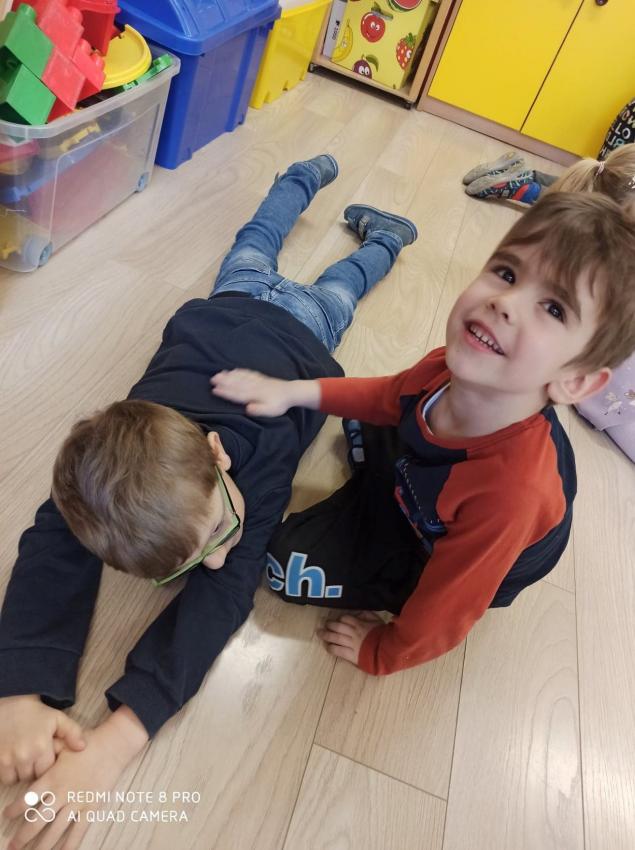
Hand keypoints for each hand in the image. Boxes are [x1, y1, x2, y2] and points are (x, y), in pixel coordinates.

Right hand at [0, 696, 85, 785]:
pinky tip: (12, 759)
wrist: (7, 706)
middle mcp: (24, 756)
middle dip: (34, 770)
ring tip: (23, 757)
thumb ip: (72, 732)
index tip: (45, 757)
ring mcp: (7, 760)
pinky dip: (8, 772)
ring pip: (17, 779)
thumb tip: (82, 747)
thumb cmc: (34, 713)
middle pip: (32, 777)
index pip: (47, 771)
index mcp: (41, 746)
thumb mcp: (57, 718)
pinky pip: (4, 778)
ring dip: (20, 772)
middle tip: (34, 756)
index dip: (47, 766)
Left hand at [3, 707, 147, 849]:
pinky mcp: (91, 806)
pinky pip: (79, 829)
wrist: (112, 745)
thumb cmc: (87, 743)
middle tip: (13, 847)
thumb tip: (32, 761)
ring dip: (42, 844)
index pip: (28, 798)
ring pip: (56, 829)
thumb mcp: (63, 745)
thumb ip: (47, 755)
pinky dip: (70, 843)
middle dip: (23, 836)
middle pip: (38, 820)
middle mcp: (62, 792)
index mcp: (52, 777)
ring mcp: (77, 801)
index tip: (7, 815)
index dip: (16, 809)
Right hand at [210, 369, 294, 416]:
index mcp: (253, 395)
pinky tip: (234, 370)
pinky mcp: (260, 378)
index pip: (237, 394)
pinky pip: (247, 373)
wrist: (291, 392)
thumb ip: (258, 409)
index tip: (214, 390)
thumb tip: (247, 409)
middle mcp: (253, 386)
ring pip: (240, 377)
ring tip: (220, 374)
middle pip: (236, 383)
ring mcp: (256, 381)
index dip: (225, 392)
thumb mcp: (270, 410)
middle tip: (212, 379)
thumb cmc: (279, 404)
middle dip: (224, 381)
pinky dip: (240, 371)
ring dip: (229, 376)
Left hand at [317, 612, 383, 665]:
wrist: (388, 650)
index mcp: (359, 624)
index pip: (346, 618)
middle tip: (324, 624)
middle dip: (329, 625)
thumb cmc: (384, 635)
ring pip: (335, 638)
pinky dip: (331, 648)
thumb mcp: (377, 620)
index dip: (340, 619)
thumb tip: (359, 612)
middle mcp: (353, 633)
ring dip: (326, 635)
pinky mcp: (351, 655)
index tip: (337, 620)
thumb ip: (368, 615)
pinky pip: (338, 651)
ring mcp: (351, 644)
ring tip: (320, 633)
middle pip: (337, 627)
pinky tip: (327, 646)